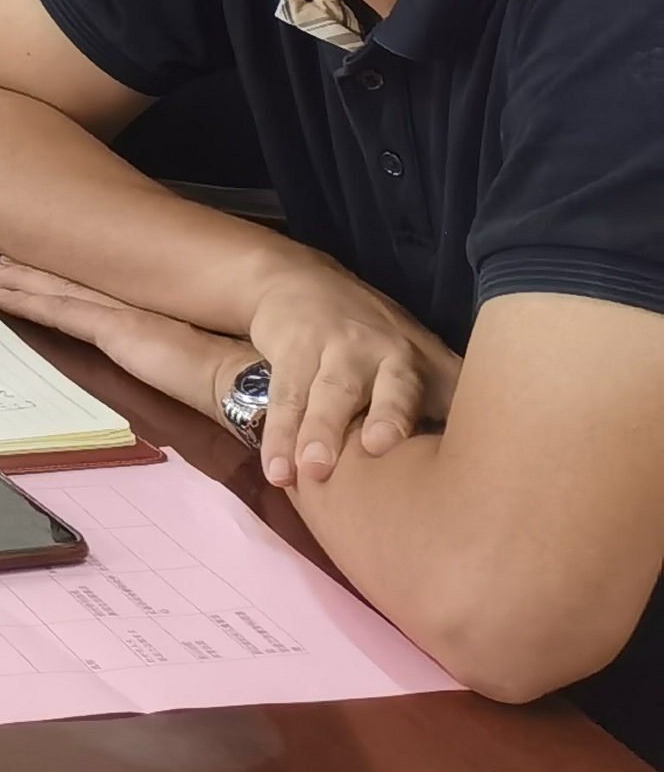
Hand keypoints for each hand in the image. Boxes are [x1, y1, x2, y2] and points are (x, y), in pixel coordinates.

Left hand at [0, 261, 246, 420]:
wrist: (258, 383)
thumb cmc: (252, 379)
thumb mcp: (220, 364)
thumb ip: (202, 357)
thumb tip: (208, 362)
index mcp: (163, 315)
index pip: (108, 290)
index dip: (77, 276)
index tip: (50, 264)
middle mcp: (140, 307)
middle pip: (78, 283)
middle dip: (40, 270)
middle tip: (4, 258)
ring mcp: (126, 315)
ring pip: (62, 292)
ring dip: (25, 281)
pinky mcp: (116, 329)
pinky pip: (61, 313)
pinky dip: (29, 302)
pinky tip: (3, 297)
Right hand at [242, 252, 465, 489]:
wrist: (303, 282)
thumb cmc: (376, 346)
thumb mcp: (420, 367)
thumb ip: (448, 414)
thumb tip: (495, 489)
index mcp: (429, 366)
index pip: (451, 396)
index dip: (458, 419)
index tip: (464, 457)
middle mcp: (390, 353)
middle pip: (393, 386)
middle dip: (388, 414)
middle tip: (379, 446)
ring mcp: (339, 347)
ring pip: (330, 392)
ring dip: (318, 432)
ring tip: (309, 472)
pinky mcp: (295, 347)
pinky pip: (286, 395)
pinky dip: (279, 434)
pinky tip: (275, 468)